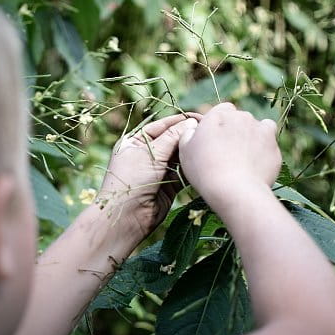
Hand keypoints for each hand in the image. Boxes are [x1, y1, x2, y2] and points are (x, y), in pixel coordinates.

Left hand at [98, 113, 199, 239]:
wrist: (127, 217)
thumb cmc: (131, 181)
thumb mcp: (150, 154)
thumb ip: (172, 137)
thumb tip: (191, 122)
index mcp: (135, 142)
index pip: (161, 126)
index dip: (179, 121)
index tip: (199, 117)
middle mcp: (146, 155)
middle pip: (171, 140)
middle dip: (187, 136)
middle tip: (207, 131)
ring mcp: (157, 171)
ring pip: (179, 156)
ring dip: (190, 152)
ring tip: (206, 146)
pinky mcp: (168, 186)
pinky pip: (183, 173)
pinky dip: (191, 168)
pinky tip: (201, 163)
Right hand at [178, 102, 280, 212]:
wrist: (234, 190)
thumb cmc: (204, 170)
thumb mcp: (185, 151)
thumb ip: (188, 133)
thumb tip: (192, 126)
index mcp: (219, 114)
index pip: (223, 109)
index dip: (220, 123)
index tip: (216, 140)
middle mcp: (241, 116)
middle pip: (240, 119)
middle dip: (236, 131)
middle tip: (227, 153)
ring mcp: (260, 130)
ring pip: (258, 127)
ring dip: (252, 136)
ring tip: (244, 157)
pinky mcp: (273, 146)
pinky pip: (270, 143)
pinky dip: (265, 149)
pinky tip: (256, 163)